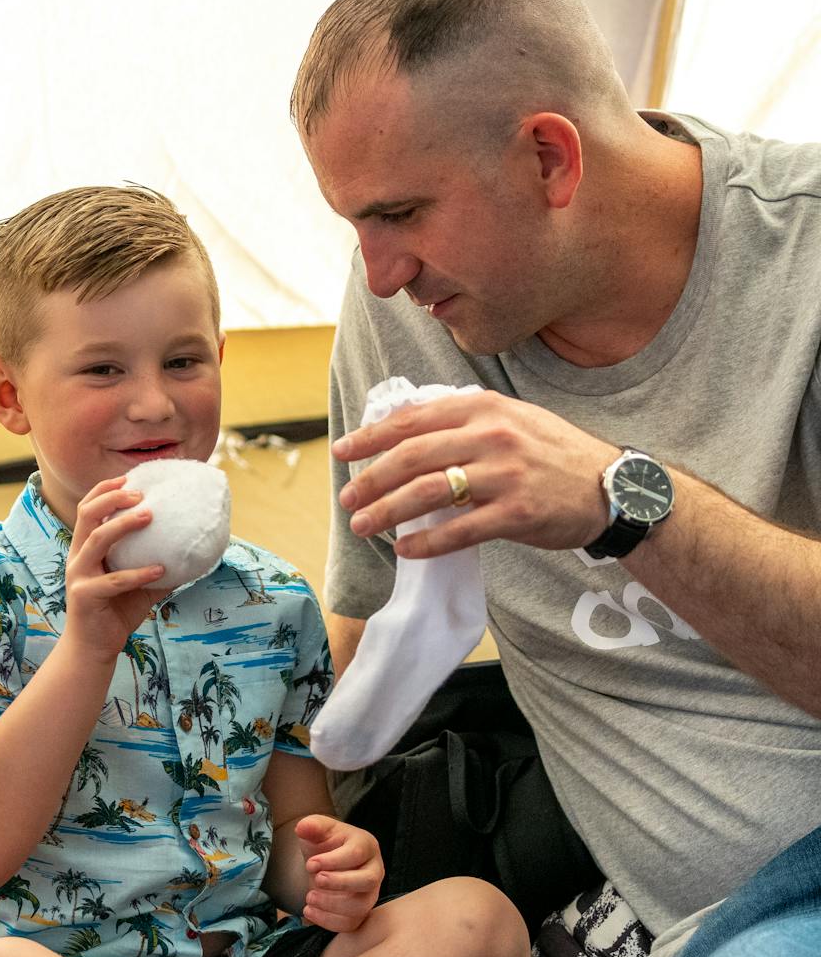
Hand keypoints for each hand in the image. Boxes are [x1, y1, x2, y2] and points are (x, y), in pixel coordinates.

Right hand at [61, 476, 168, 659]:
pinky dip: (139, 573)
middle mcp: (78, 557)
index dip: (105, 490)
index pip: (88, 509)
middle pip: (88, 515)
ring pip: (98, 540)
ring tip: (149, 515)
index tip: (129, 477)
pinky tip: (161, 569)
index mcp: (85, 549)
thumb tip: (192, 554)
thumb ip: (157, 568)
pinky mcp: (85, 596)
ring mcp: (79, 576)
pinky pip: (114, 581)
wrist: (93, 648)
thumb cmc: (116, 612)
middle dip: (112, 498)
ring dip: (123, 524)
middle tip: (139, 493)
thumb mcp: (139, 585)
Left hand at [295, 813, 383, 932]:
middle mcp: (374, 870)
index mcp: (366, 845)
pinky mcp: (360, 912)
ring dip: (332, 905)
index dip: (333, 860)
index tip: (310, 864)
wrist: (325, 862)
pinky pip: (351, 924)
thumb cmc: (325, 843)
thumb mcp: (318, 829)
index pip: (357, 853)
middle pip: (367, 881)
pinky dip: (328, 921)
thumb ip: (312, 826)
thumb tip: (303, 827)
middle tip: (316, 880)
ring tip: (309, 897)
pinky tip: (309, 911)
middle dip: (339, 883)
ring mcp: (370, 894)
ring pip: (360, 906)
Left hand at [333, 390, 618, 558]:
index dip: (371, 436)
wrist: (614, 487)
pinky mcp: (518, 514)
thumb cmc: (554, 454)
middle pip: (412, 456)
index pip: (413, 420)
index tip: (343, 451)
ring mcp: (506, 475)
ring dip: (387, 511)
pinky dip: (426, 541)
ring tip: (364, 525)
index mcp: (484, 408)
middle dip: (371, 479)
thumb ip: (464, 421)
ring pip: (428, 492)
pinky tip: (405, 548)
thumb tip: (405, 432)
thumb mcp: (512, 418)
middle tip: (347, 498)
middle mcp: (493, 436)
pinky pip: (459, 530)